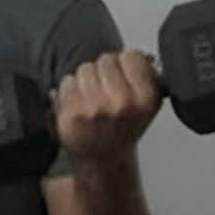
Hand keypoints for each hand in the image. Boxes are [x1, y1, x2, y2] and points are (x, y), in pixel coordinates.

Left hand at [54, 50, 160, 165]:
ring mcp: (94, 110)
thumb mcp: (147, 104)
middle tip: (106, 92)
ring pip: (84, 69)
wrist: (103, 160)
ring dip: (86, 80)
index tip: (123, 75)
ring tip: (93, 101)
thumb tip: (130, 54)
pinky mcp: (71, 115)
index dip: (126, 64)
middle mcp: (121, 105)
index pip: (132, 56)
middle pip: (105, 59)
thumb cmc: (123, 130)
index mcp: (144, 100)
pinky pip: (67, 82)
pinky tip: (80, 108)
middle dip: (104, 72)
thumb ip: (145, 75)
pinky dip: (70, 91)